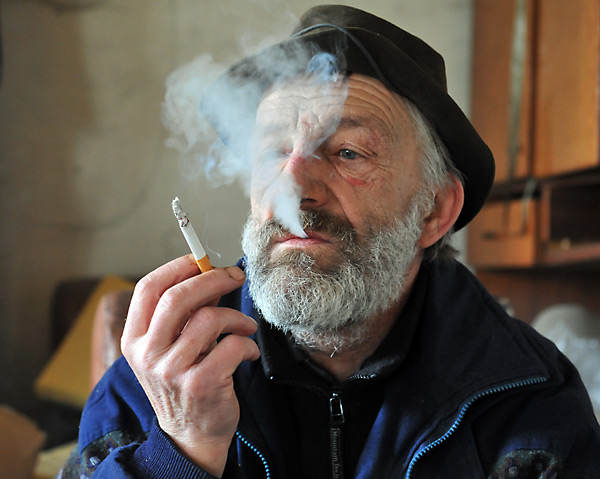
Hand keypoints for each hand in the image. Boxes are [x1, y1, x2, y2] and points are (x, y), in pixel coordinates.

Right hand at [121, 255, 259, 476]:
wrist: (189, 435)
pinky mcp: (200, 384)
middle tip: (235, 276)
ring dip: (236, 317)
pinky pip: (232, 345)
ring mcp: (171, 371)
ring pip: (209, 319)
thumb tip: (209, 275)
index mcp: (134, 338)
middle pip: (177, 297)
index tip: (202, 261)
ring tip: (245, 326)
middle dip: (213, 279)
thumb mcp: (170, 348)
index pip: (149, 288)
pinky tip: (246, 352)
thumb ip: (182, 314)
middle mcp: (147, 354)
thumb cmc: (182, 382)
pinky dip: (246, 343)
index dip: (178, 267)